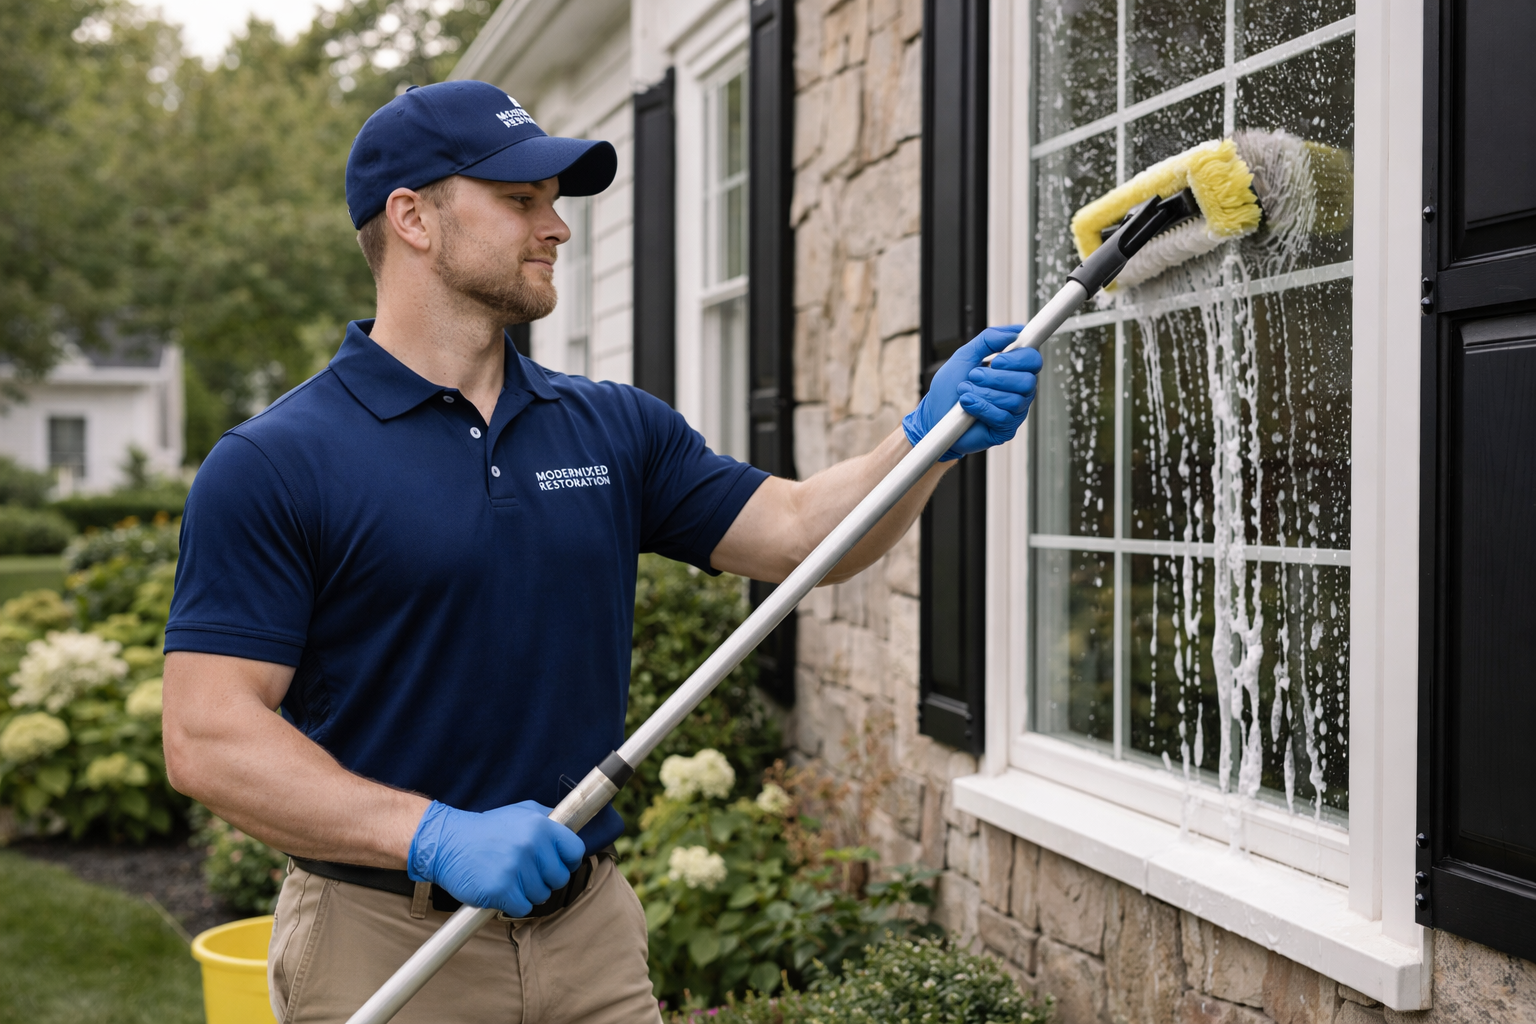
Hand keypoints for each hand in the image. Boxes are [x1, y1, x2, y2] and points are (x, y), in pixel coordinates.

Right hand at [407, 800, 585, 916]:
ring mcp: (516, 868)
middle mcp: (531, 845)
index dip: (568, 861)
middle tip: (526, 873)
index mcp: (541, 825)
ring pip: (542, 895)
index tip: (556, 864)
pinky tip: (500, 889)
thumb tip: (571, 830)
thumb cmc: (486, 830)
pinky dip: (513, 904)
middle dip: (546, 880)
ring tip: (509, 877)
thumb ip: (548, 819)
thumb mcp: (521, 811)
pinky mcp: (501, 890)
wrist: (447, 843)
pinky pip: (523, 908)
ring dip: (527, 892)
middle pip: (560, 878)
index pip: (575, 851)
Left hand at [901, 325, 1042, 460]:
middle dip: (997, 377)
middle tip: (974, 376)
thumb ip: (987, 340)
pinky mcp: (1005, 428)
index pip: (1033, 360)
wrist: (933, 416)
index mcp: (1013, 370)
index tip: (997, 359)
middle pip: (1027, 380)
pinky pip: (1003, 416)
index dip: (1019, 358)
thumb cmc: (949, 389)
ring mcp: (1014, 411)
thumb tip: (1012, 333)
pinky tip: (968, 404)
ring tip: (965, 391)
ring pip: (1014, 399)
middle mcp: (1018, 390)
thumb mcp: (964, 356)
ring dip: (984, 393)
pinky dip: (981, 407)